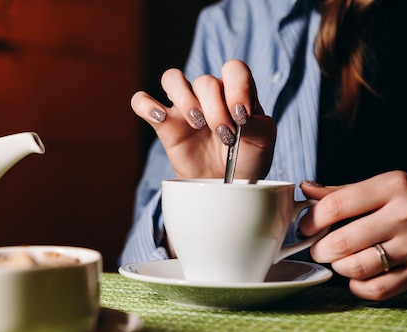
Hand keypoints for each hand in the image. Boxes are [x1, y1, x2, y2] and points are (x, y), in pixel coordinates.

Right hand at [131, 60, 275, 180]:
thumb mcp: (265, 142)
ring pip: (172, 78)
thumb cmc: (248, 159)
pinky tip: (160, 118)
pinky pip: (142, 101)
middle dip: (215, 110)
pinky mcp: (165, 125)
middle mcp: (209, 95)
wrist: (227, 187)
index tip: (241, 116)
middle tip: (224, 136)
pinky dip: (146, 105)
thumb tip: (240, 115)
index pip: (234, 69)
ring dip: (184, 98)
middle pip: (204, 80)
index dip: (237, 87)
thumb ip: (258, 124)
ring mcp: (184, 108)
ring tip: (196, 123)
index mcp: (236, 91)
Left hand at [299, 171, 406, 299]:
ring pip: (356, 267)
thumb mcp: (387, 185)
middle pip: (341, 242)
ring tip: (341, 260)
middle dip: (320, 249)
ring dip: (338, 267)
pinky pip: (377, 289)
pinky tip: (358, 276)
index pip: (335, 206)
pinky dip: (358, 287)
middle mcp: (406, 216)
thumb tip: (306, 191)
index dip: (311, 221)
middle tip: (320, 247)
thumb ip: (344, 192)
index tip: (306, 227)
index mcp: (393, 187)